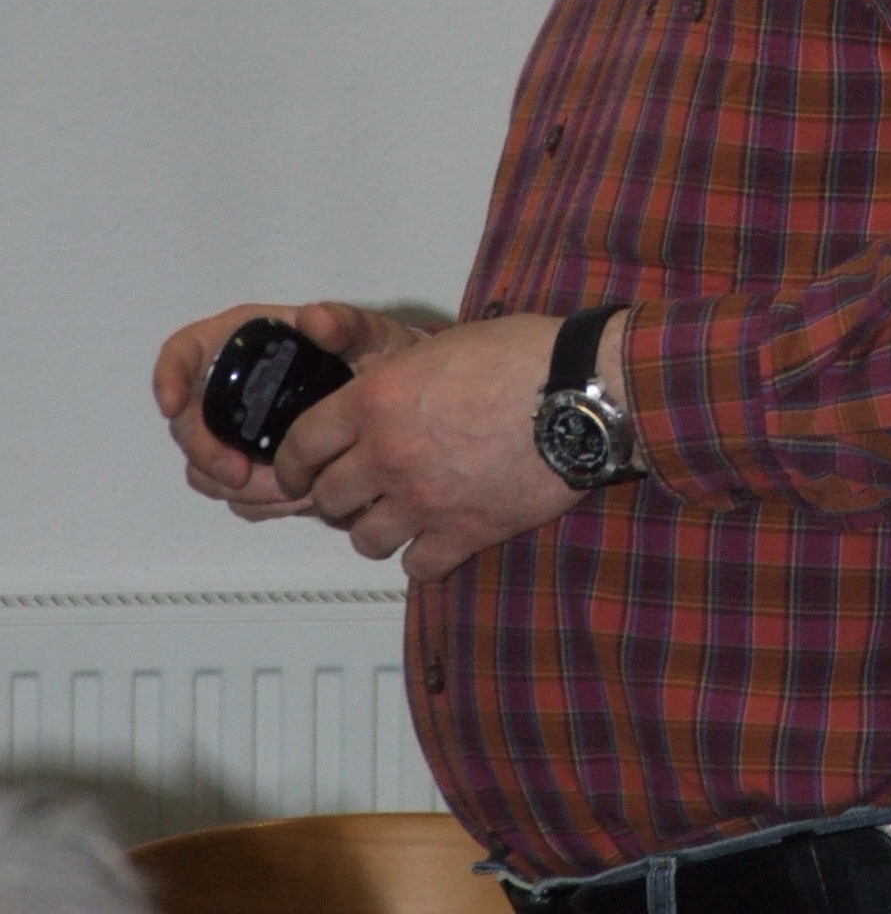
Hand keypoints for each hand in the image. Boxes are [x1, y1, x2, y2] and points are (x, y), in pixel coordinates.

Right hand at [152, 301, 421, 522]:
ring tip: (293, 491)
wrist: (405, 407)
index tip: (172, 406)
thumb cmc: (382, 358)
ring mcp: (242, 432)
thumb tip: (314, 318)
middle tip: (245, 475)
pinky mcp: (259, 467)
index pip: (185, 352)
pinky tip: (300, 498)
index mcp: (249, 343)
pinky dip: (260, 503)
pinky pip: (239, 495)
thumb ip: (348, 324)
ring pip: (207, 469)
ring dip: (239, 488)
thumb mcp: (373, 336)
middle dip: (209, 455)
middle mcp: (235, 387)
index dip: (168, 375)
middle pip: (189, 424)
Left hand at [270, 313, 595, 579]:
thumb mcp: (440, 346)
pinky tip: (437, 538)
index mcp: (374, 400)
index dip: (291, 463)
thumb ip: (397, 379)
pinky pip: (418, 567)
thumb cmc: (518, 355)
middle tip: (355, 491)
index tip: (296, 471)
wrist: (577, 394)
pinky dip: (423, 556)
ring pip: (366, 540)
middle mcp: (387, 456)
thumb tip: (383, 397)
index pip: (301, 445)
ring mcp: (423, 501)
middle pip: (328, 499)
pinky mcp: (463, 534)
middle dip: (335, 496)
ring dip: (376, 528)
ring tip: (397, 516)